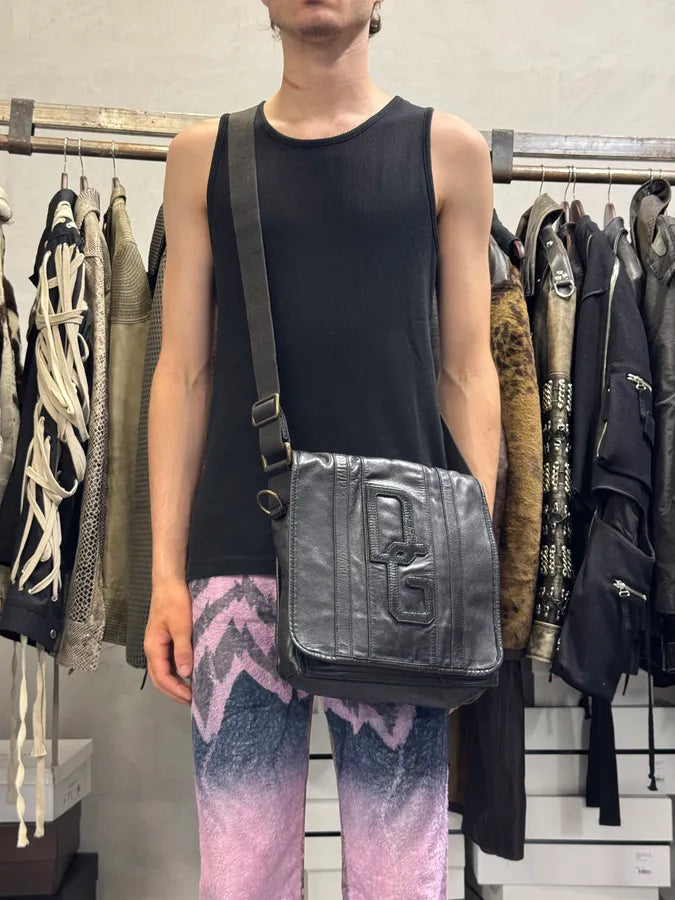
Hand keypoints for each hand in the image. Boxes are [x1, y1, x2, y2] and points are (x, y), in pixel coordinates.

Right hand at [144, 579, 192, 704]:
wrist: (170, 582)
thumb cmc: (175, 601)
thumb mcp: (181, 626)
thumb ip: (183, 650)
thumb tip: (185, 674)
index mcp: (153, 647)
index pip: (161, 677)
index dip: (175, 690)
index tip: (190, 699)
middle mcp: (153, 648)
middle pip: (159, 678)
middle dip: (174, 692)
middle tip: (191, 701)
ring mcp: (158, 644)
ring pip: (163, 670)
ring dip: (175, 683)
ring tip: (191, 691)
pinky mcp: (165, 638)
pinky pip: (169, 660)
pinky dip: (177, 671)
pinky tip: (189, 673)